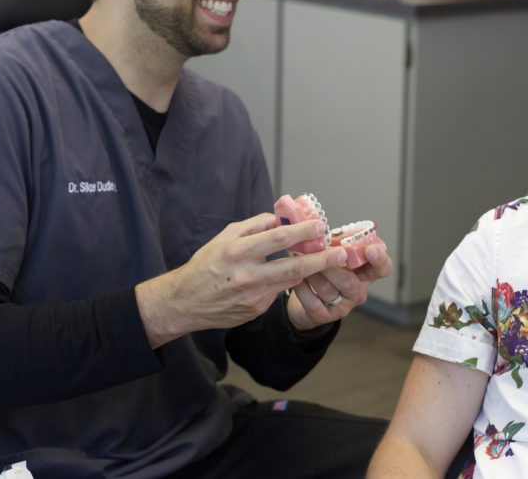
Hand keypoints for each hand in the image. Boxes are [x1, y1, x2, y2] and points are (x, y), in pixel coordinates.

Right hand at [135, 213, 347, 347]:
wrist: (185, 302)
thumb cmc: (206, 264)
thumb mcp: (225, 237)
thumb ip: (255, 226)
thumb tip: (282, 217)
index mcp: (238, 252)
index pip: (278, 238)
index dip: (303, 231)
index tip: (321, 225)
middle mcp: (247, 275)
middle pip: (294, 267)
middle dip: (323, 260)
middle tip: (342, 253)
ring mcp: (254, 296)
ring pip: (291, 281)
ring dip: (312, 271)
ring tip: (329, 261)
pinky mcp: (256, 310)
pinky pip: (277, 292)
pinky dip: (286, 282)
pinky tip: (290, 276)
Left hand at [286, 243, 392, 330]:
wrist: (306, 303)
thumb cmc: (324, 273)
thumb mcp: (334, 256)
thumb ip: (337, 244)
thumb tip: (325, 228)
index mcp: (364, 274)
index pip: (383, 269)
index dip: (380, 259)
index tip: (370, 249)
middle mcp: (357, 292)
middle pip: (349, 281)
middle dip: (329, 266)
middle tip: (316, 254)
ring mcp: (342, 307)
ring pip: (327, 290)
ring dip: (312, 273)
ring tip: (300, 262)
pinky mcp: (323, 316)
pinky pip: (311, 301)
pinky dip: (301, 287)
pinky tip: (296, 278)